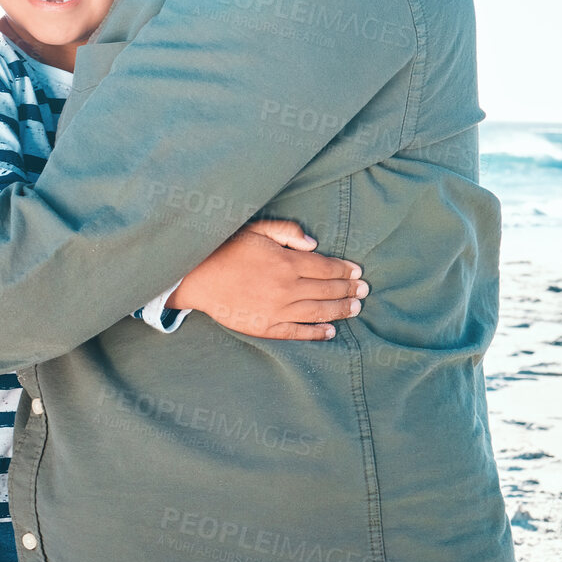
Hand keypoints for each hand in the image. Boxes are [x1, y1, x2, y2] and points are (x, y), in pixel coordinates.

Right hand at [169, 219, 367, 341]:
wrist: (196, 276)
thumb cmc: (226, 248)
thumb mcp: (257, 229)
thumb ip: (288, 232)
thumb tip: (314, 244)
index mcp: (287, 262)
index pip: (326, 268)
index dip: (344, 270)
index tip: (358, 271)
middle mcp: (287, 288)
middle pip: (327, 290)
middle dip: (349, 289)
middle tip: (365, 290)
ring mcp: (277, 310)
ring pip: (318, 312)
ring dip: (340, 310)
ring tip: (356, 308)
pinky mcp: (266, 327)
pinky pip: (297, 332)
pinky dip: (316, 333)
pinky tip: (331, 331)